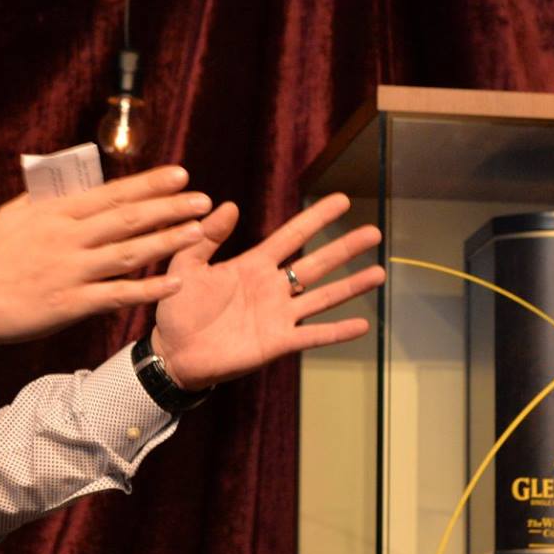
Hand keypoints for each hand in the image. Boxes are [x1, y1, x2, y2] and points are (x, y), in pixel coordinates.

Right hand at [0, 165, 212, 345]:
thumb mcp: (15, 215)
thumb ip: (49, 199)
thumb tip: (79, 182)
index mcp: (55, 213)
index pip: (111, 193)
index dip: (149, 184)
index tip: (180, 175)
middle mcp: (67, 238)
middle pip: (127, 219)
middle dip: (169, 207)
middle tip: (203, 199)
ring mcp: (70, 271)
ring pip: (128, 253)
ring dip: (167, 241)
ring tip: (198, 232)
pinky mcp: (70, 304)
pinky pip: (116, 295)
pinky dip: (147, 288)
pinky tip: (175, 282)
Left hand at [152, 192, 385, 388]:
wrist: (173, 353)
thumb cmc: (178, 309)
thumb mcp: (186, 266)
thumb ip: (206, 238)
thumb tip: (228, 205)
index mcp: (253, 265)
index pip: (292, 236)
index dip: (316, 218)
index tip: (341, 200)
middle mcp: (273, 288)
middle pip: (316, 263)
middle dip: (345, 247)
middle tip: (374, 231)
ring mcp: (278, 315)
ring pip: (322, 296)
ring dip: (351, 286)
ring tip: (380, 273)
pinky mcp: (277, 342)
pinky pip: (313, 335)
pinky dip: (337, 331)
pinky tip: (363, 324)